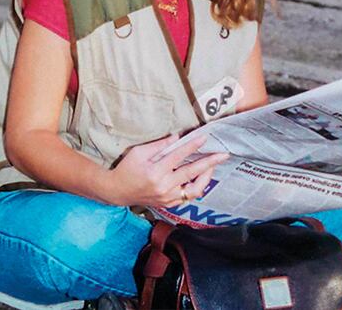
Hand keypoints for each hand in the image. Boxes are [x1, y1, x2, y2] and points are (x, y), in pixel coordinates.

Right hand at [105, 133, 228, 207]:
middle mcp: (163, 187)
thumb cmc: (127, 169)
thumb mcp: (139, 153)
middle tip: (223, 154)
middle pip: (191, 173)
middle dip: (209, 162)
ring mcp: (167, 198)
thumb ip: (159, 146)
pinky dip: (196, 186)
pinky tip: (201, 176)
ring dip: (206, 177)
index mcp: (155, 172)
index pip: (178, 157)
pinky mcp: (169, 204)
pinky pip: (188, 196)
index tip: (204, 138)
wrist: (118, 191)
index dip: (192, 146)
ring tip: (212, 166)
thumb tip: (178, 137)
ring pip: (194, 189)